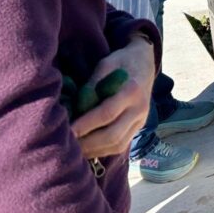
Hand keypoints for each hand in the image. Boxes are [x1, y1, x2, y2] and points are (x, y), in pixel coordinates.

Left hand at [72, 35, 155, 158]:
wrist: (145, 63)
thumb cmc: (122, 61)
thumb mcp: (106, 64)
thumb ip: (92, 85)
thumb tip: (75, 107)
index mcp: (132, 90)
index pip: (107, 113)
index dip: (86, 125)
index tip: (67, 131)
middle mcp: (139, 108)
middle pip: (113, 135)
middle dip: (88, 143)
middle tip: (68, 145)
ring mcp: (141, 120)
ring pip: (118, 144)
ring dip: (95, 150)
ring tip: (75, 150)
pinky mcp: (139, 127)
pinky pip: (121, 145)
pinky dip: (103, 150)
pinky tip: (88, 148)